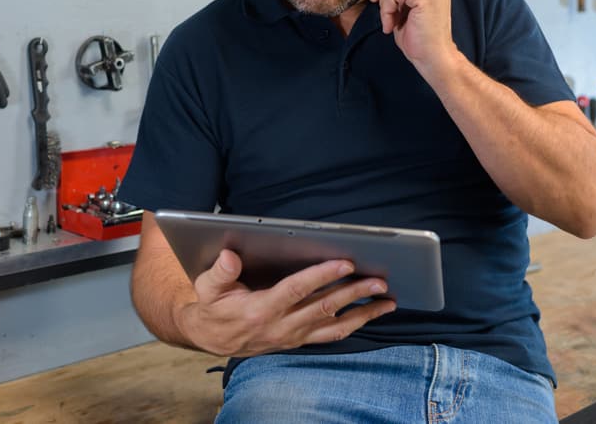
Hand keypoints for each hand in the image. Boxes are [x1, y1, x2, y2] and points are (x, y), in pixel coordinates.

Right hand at [175, 249, 396, 357]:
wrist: (210, 338)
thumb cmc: (212, 307)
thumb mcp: (208, 286)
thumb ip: (221, 271)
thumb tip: (231, 255)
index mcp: (261, 309)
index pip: (297, 290)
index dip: (322, 276)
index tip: (345, 263)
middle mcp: (281, 326)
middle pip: (324, 308)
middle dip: (354, 293)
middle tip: (379, 280)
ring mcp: (293, 336)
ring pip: (335, 326)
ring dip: (364, 313)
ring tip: (388, 300)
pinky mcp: (298, 341)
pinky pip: (331, 336)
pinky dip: (355, 325)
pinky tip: (371, 313)